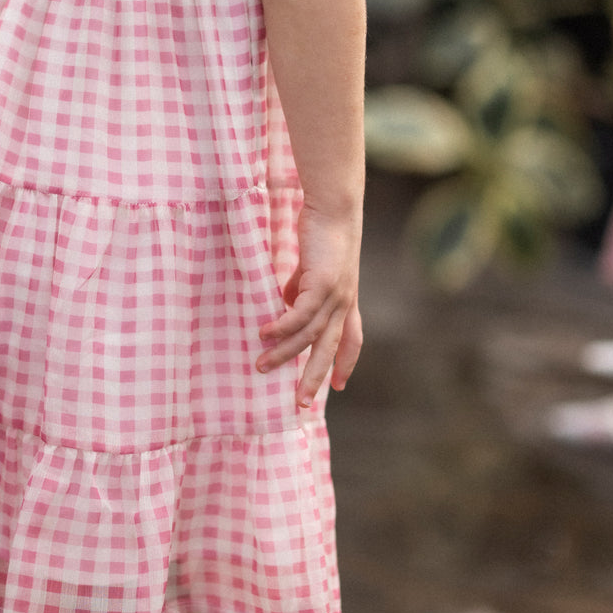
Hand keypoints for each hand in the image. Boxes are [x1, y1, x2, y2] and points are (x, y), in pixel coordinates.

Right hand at [255, 202, 362, 407]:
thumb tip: (287, 301)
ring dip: (284, 354)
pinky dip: (282, 328)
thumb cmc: (323, 233)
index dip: (345, 363)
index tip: (339, 386)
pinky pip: (300, 315)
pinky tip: (264, 335)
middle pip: (330, 349)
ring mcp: (336, 295)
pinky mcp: (323, 284)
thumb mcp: (313, 267)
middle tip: (300, 404)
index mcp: (345, 301)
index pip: (351, 340)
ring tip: (261, 366)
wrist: (335, 209)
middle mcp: (344, 303)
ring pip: (310, 336)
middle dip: (316, 378)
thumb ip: (303, 286)